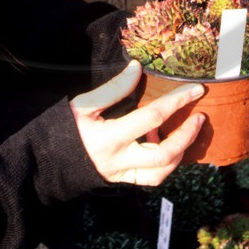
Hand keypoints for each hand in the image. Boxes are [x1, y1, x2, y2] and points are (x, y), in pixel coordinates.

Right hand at [71, 61, 204, 185]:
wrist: (48, 161)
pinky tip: (165, 143)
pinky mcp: (123, 181)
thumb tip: (137, 67)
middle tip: (200, 117)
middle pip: (164, 154)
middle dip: (187, 135)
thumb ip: (114, 88)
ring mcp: (122, 175)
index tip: (195, 89)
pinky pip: (152, 177)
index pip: (152, 117)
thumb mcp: (84, 105)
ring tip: (187, 131)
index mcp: (109, 138)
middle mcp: (119, 161)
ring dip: (180, 151)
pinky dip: (165, 161)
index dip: (177, 101)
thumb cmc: (64, 129)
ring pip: (161, 172)